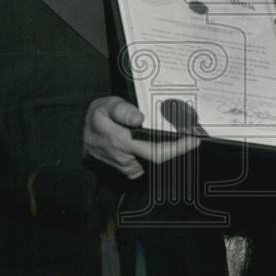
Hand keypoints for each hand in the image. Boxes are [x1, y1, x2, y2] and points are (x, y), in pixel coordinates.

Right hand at [83, 96, 199, 178]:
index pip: (155, 151)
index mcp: (121, 141)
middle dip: (178, 149)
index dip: (177, 149)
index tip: (192, 141)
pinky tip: (159, 144)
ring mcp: (127, 167)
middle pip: (159, 158)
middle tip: (192, 139)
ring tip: (177, 137)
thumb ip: (122, 110)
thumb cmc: (98, 117)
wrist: (83, 135)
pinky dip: (156, 154)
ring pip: (154, 160)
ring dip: (167, 150)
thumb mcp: (106, 105)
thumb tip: (139, 118)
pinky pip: (148, 163)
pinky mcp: (129, 170)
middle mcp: (125, 158)